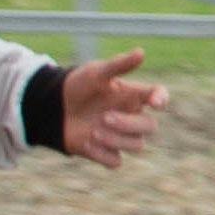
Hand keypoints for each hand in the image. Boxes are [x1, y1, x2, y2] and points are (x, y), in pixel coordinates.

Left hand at [56, 49, 163, 168]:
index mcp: (134, 96)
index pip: (159, 97)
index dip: (162, 100)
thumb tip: (142, 52)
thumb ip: (119, 65)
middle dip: (129, 124)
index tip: (155, 102)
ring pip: (136, 146)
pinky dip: (101, 154)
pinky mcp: (106, 152)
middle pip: (150, 127)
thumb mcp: (96, 72)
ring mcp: (120, 136)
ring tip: (92, 131)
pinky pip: (115, 161)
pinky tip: (86, 143)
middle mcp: (131, 117)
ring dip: (115, 140)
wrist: (53, 107)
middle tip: (104, 117)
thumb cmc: (78, 86)